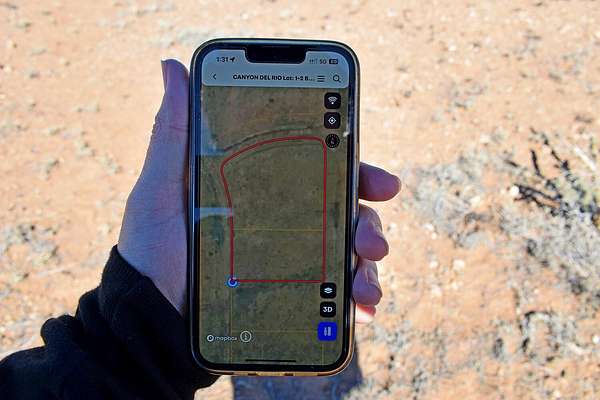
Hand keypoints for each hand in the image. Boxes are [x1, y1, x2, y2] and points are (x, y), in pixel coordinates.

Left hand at [117, 59, 400, 322]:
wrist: (148, 322)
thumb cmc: (152, 253)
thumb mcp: (161, 189)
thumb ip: (173, 134)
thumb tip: (173, 67)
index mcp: (260, 191)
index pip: (317, 170)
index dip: (354, 170)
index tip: (380, 182)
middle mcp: (281, 223)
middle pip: (342, 211)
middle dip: (368, 222)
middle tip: (373, 241)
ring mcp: (288, 262)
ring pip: (346, 253)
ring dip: (367, 265)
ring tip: (365, 287)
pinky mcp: (290, 298)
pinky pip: (334, 295)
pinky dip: (356, 300)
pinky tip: (361, 309)